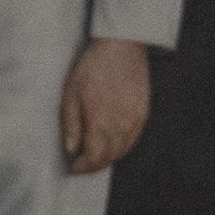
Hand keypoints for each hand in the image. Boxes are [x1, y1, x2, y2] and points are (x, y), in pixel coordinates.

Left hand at [61, 38, 149, 173]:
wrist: (121, 47)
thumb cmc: (92, 69)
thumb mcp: (71, 96)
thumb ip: (72, 126)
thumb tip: (71, 150)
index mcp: (101, 124)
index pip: (94, 158)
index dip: (82, 167)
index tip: (72, 167)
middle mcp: (122, 126)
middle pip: (109, 157)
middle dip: (94, 166)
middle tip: (81, 166)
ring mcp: (136, 119)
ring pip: (123, 150)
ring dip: (108, 158)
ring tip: (94, 157)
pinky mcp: (144, 112)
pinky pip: (134, 138)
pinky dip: (122, 147)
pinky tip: (112, 144)